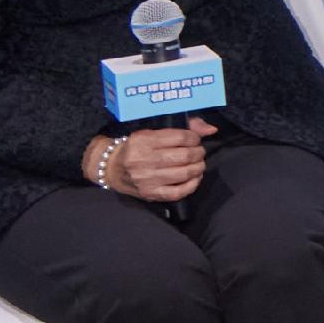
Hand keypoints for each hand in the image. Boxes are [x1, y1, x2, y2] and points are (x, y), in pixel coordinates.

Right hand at [97, 116, 212, 201]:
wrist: (111, 168)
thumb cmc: (136, 148)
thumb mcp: (151, 132)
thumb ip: (182, 128)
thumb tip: (212, 129)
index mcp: (144, 141)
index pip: (181, 137)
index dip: (195, 138)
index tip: (195, 139)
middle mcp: (144, 160)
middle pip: (185, 156)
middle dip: (199, 153)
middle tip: (198, 152)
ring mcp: (147, 179)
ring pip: (185, 173)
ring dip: (198, 167)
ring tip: (198, 163)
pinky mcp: (150, 194)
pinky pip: (178, 192)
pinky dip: (193, 184)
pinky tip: (194, 177)